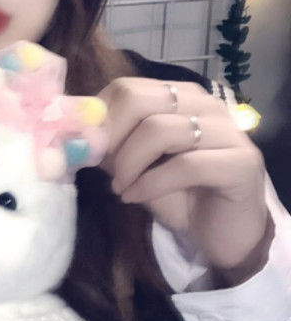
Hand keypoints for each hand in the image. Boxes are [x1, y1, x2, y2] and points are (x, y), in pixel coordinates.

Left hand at [98, 77, 270, 284]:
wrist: (222, 232)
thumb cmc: (177, 193)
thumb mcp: (134, 164)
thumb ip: (111, 145)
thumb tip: (76, 134)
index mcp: (178, 95)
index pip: (127, 88)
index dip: (100, 118)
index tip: (89, 148)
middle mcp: (205, 103)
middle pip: (140, 101)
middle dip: (112, 138)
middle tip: (105, 169)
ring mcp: (227, 129)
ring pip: (159, 130)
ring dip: (129, 164)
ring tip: (121, 187)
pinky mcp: (243, 162)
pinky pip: (185, 165)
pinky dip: (151, 183)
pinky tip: (136, 197)